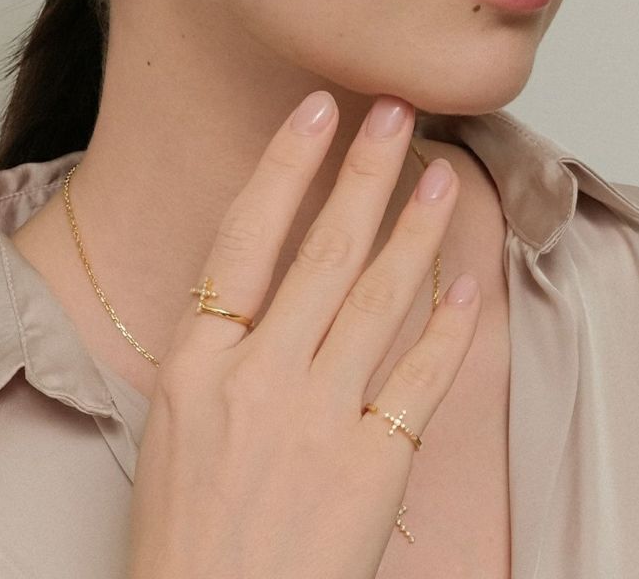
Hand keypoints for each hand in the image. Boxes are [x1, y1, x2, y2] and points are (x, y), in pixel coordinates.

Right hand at [128, 91, 480, 578]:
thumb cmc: (183, 526)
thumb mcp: (173, 418)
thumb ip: (217, 346)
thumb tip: (261, 282)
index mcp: (196, 364)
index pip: (245, 237)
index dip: (285, 167)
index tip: (316, 112)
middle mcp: (258, 379)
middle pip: (324, 253)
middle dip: (363, 173)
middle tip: (395, 114)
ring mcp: (318, 422)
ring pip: (379, 301)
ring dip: (415, 232)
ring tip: (439, 179)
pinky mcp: (371, 467)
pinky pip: (421, 379)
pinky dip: (448, 327)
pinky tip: (465, 283)